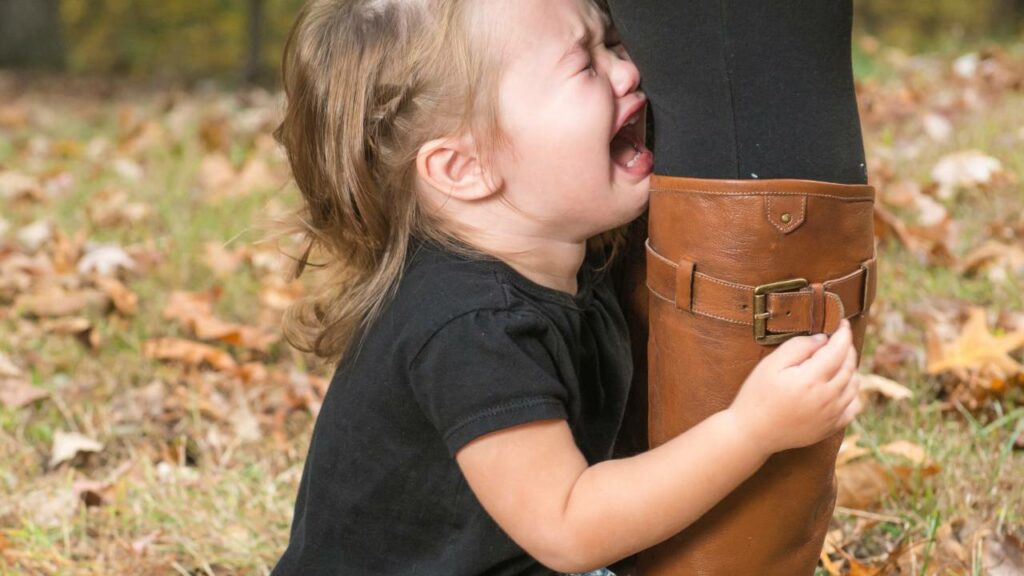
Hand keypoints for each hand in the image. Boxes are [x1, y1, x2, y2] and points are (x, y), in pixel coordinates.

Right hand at [727, 319, 860, 454]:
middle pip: (849, 366)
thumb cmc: (757, 395)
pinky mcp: (831, 427)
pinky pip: (854, 406)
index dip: (843, 333)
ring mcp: (832, 415)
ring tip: (837, 359)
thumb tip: (822, 339)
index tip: (842, 323)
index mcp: (811, 379)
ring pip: (855, 385)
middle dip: (846, 348)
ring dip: (850, 368)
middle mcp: (827, 398)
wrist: (752, 433)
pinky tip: (840, 385)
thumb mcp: (770, 364)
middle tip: (837, 338)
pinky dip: (852, 392)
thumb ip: (797, 347)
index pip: (838, 350)